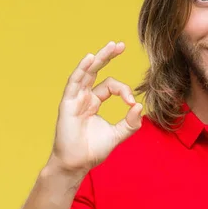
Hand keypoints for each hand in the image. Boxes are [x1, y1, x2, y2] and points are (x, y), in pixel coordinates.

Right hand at [48, 41, 142, 174]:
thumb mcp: (117, 134)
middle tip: (120, 45)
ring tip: (111, 46)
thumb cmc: (92, 150)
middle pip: (96, 71)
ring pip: (86, 72)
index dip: (124, 91)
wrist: (77, 164)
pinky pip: (74, 82)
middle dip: (108, 57)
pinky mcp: (67, 104)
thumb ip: (130, 123)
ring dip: (98, 58)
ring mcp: (75, 99)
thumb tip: (140, 107)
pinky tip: (90, 58)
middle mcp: (84, 97)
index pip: (110, 86)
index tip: (132, 102)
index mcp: (94, 102)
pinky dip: (81, 70)